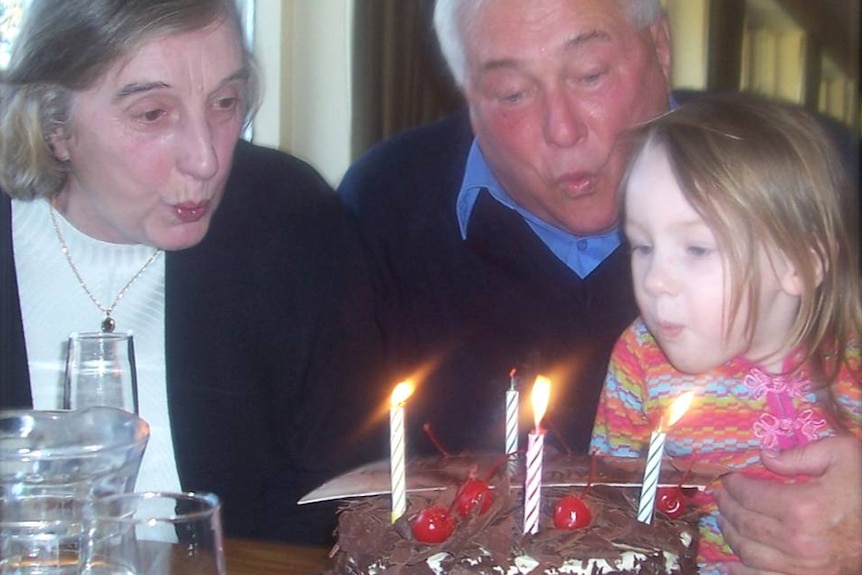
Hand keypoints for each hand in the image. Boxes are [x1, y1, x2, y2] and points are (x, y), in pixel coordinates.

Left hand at [716, 435, 861, 574]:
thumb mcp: (845, 456)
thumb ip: (803, 453)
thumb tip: (765, 456)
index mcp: (803, 508)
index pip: (750, 495)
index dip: (733, 485)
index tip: (728, 478)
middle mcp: (797, 542)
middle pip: (744, 523)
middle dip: (727, 506)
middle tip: (721, 496)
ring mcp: (800, 568)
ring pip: (748, 552)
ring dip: (730, 534)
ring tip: (726, 520)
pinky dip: (741, 570)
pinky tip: (732, 560)